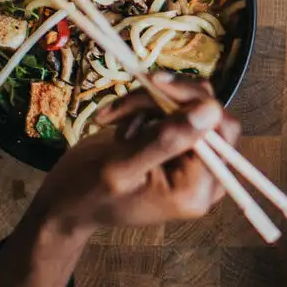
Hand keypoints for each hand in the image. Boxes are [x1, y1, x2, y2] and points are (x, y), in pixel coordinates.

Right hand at [29, 74, 239, 234]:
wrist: (66, 203)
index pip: (220, 130)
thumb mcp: (122, 168)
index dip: (193, 100)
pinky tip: (119, 124)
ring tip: (114, 118)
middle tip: (125, 101)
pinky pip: (172, 107)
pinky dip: (143, 107)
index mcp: (199, 189)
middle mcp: (205, 173)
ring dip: (147, 102)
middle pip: (209, 113)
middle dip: (165, 99)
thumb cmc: (87, 194)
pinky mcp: (176, 142)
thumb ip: (166, 141)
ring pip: (187, 103)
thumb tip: (211, 109)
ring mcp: (192, 157)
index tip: (155, 83)